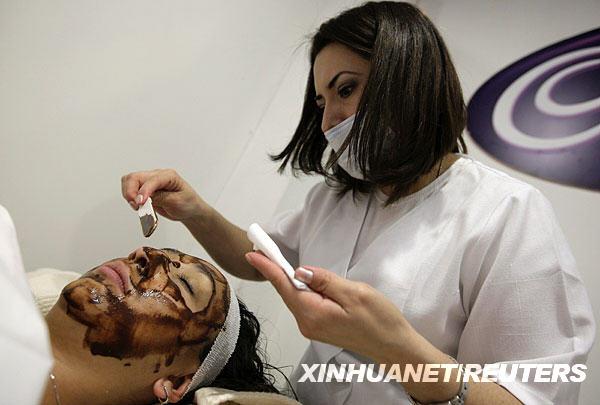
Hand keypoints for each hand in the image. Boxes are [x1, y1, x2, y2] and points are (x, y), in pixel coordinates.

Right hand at [121, 169, 206, 221]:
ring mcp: (150, 182)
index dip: (143, 191)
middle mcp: (157, 176)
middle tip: (136, 205)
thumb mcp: (177, 202)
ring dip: (129, 194)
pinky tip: (139, 206)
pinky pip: (131, 190)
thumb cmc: (188, 203)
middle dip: (130, 191)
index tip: (140, 203)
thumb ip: (160, 198)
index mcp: (168, 176)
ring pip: (129, 182)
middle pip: (134, 177)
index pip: (151, 180)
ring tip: (137, 207)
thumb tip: (144, 198)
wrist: (190, 210)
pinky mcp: (146, 190)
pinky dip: (131, 198)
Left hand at [244, 251, 414, 362]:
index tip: (252, 254)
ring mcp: (313, 327)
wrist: (393, 346)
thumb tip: (301, 271)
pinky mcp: (320, 326)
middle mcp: (308, 323)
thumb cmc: (379, 320)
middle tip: (263, 250)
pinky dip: (300, 290)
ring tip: (278, 261)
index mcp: (314, 314)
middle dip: (274, 271)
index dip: (268, 268)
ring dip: (288, 280)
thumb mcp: (355, 294)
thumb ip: (326, 281)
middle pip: (287, 292)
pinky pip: (305, 304)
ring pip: (296, 297)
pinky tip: (302, 280)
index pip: (285, 286)